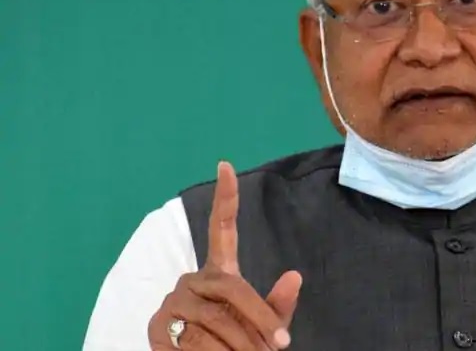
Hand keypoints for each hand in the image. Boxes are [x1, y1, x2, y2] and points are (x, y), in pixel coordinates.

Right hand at [148, 162, 301, 349]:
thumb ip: (277, 306)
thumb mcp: (262, 327)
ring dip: (241, 345)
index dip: (225, 198)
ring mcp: (172, 301)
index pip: (221, 229)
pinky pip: (195, 340)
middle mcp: (193, 280)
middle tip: (281, 344)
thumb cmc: (238, 346)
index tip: (226, 165)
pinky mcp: (158, 327)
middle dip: (259, 318)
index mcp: (219, 273)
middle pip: (231, 288)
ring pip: (215, 320)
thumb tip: (295, 275)